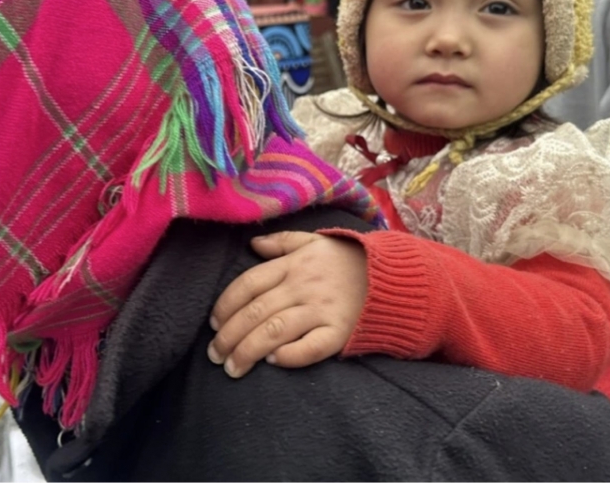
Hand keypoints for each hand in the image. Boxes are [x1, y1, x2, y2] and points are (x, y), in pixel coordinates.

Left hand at [207, 231, 367, 378]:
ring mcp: (321, 310)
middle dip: (229, 337)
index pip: (248, 284)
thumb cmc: (349, 261)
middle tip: (215, 356)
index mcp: (293, 265)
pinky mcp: (340, 332)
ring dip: (248, 351)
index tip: (213, 325)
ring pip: (274, 332)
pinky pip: (310, 348)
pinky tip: (273, 362)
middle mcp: (303, 287)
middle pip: (255, 312)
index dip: (225, 306)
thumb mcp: (314, 242)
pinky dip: (289, 356)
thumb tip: (252, 245)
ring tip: (232, 367)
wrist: (395, 277)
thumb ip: (282, 242)